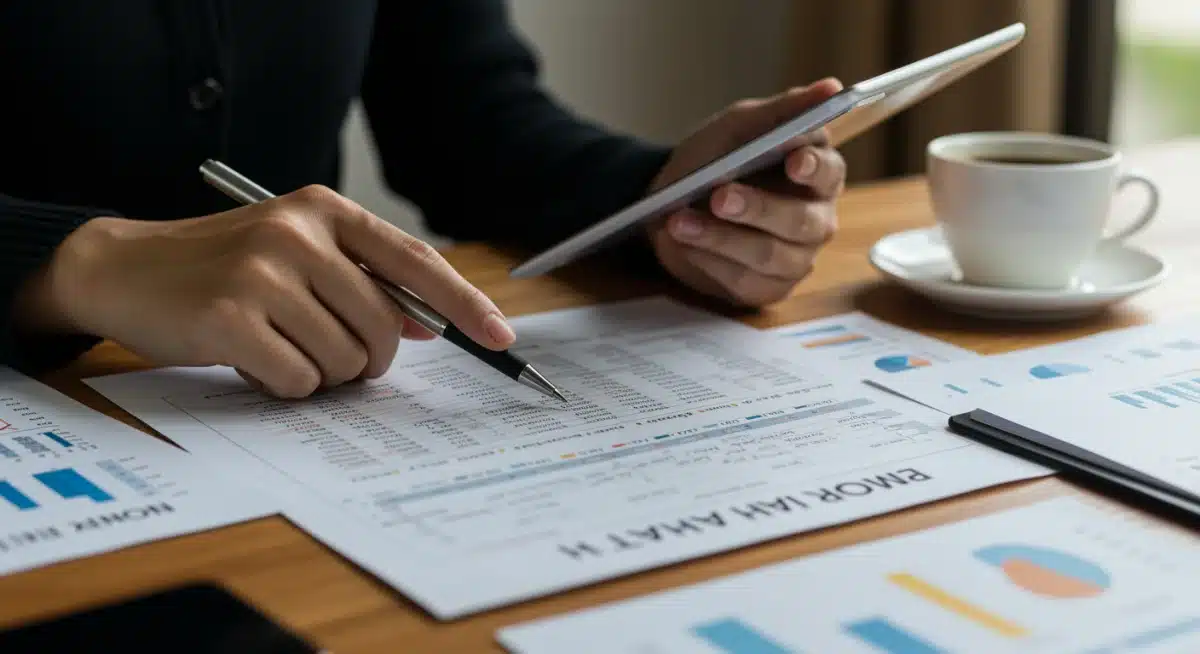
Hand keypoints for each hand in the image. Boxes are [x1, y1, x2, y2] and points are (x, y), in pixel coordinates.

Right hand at [17, 185, 514, 396]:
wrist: (123, 268)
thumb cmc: (222, 268)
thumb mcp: (296, 255)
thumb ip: (361, 281)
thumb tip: (429, 322)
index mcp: (323, 210)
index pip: (413, 259)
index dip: (464, 302)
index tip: (501, 337)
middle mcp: (297, 233)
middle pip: (383, 327)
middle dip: (367, 359)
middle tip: (330, 355)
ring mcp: (262, 274)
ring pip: (344, 360)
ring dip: (321, 373)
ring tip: (279, 348)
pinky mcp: (230, 318)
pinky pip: (299, 381)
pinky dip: (285, 385)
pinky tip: (251, 360)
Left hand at [646, 78, 846, 306]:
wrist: (668, 201)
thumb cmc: (714, 159)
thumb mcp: (739, 126)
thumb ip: (783, 110)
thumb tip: (832, 88)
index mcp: (818, 174)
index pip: (829, 171)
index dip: (814, 167)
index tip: (794, 160)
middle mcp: (815, 220)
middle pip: (801, 222)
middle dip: (757, 208)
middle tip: (718, 196)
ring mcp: (793, 259)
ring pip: (769, 255)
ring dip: (720, 238)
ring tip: (679, 221)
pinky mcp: (764, 288)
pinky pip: (744, 281)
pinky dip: (710, 261)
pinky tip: (684, 244)